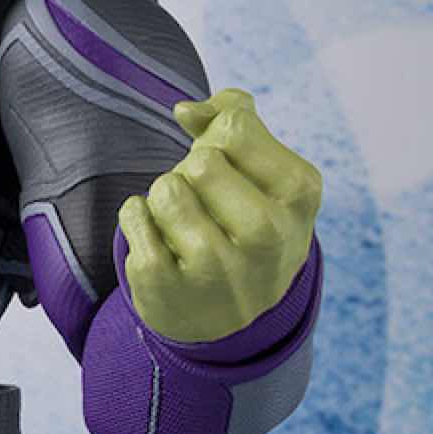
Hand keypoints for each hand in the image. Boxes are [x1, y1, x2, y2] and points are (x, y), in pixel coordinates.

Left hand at [119, 89, 321, 343]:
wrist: (231, 322)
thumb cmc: (245, 225)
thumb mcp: (265, 173)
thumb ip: (233, 118)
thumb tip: (185, 111)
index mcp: (299, 194)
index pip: (234, 128)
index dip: (219, 141)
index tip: (232, 173)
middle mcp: (267, 235)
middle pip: (200, 161)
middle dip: (192, 173)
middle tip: (207, 208)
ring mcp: (217, 268)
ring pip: (165, 188)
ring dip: (164, 199)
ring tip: (185, 229)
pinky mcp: (166, 287)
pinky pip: (133, 215)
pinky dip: (138, 221)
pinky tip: (162, 247)